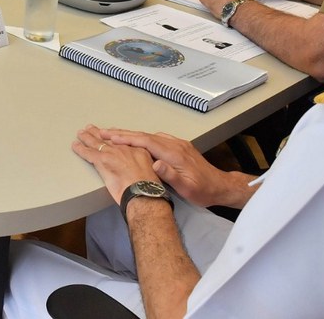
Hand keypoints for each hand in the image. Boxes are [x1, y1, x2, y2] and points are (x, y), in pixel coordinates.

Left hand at [72, 124, 161, 202]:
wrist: (144, 192)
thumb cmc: (150, 187)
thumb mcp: (152, 170)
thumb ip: (142, 166)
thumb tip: (138, 171)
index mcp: (137, 150)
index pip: (122, 140)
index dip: (113, 136)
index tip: (109, 133)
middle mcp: (124, 148)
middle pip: (108, 138)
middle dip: (98, 133)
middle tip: (91, 128)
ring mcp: (112, 153)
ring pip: (96, 143)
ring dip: (87, 137)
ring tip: (81, 133)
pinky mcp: (102, 161)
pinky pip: (88, 153)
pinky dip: (80, 149)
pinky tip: (75, 145)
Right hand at [101, 128, 251, 208]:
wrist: (220, 186)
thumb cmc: (203, 191)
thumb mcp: (187, 188)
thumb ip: (171, 175)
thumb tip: (155, 162)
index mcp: (174, 153)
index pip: (145, 142)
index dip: (127, 139)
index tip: (110, 137)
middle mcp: (174, 144)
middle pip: (144, 135)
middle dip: (123, 133)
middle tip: (103, 131)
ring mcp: (177, 143)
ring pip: (148, 135)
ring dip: (130, 134)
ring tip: (112, 134)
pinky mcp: (179, 146)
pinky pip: (155, 138)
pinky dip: (140, 137)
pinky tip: (134, 139)